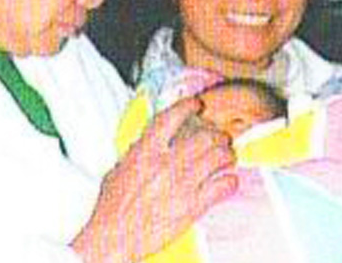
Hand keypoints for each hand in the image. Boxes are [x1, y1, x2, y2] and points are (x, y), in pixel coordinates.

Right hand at [73, 98, 237, 262]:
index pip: (171, 117)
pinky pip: (223, 186)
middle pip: (205, 137)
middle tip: (220, 138)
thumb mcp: (118, 170)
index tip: (197, 104)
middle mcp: (166, 164)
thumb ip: (139, 153)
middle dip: (217, 135)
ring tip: (227, 157)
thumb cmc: (112, 208)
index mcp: (145, 153)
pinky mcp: (193, 206)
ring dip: (227, 155)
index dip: (188, 106)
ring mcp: (182, 184)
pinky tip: (227, 182)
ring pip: (218, 157)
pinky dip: (230, 181)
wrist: (114, 237)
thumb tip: (152, 141)